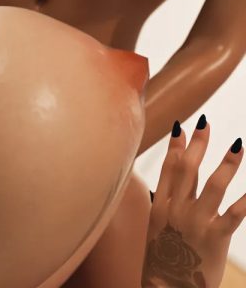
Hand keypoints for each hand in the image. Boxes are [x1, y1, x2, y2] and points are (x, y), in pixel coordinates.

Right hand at [142, 118, 245, 287]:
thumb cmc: (164, 259)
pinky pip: (234, 214)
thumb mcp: (157, 228)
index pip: (169, 168)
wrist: (166, 287)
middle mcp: (176, 209)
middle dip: (198, 144)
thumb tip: (170, 186)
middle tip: (208, 123)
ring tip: (238, 146)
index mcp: (161, 206)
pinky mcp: (214, 236)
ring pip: (212, 185)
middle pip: (187, 169)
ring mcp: (195, 222)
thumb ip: (167, 204)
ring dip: (226, 164)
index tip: (183, 126)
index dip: (176, 146)